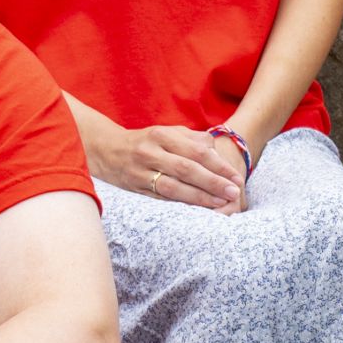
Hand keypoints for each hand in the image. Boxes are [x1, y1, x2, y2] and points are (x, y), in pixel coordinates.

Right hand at [85, 115, 246, 211]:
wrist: (106, 150)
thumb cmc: (146, 141)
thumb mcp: (167, 132)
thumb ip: (192, 139)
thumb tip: (216, 151)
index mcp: (162, 135)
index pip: (196, 151)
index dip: (218, 166)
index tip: (235, 177)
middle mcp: (151, 152)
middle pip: (187, 169)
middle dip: (213, 182)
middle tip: (233, 192)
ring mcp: (141, 172)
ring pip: (173, 187)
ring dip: (199, 197)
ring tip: (219, 203)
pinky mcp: (135, 189)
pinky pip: (161, 199)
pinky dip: (180, 205)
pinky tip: (196, 210)